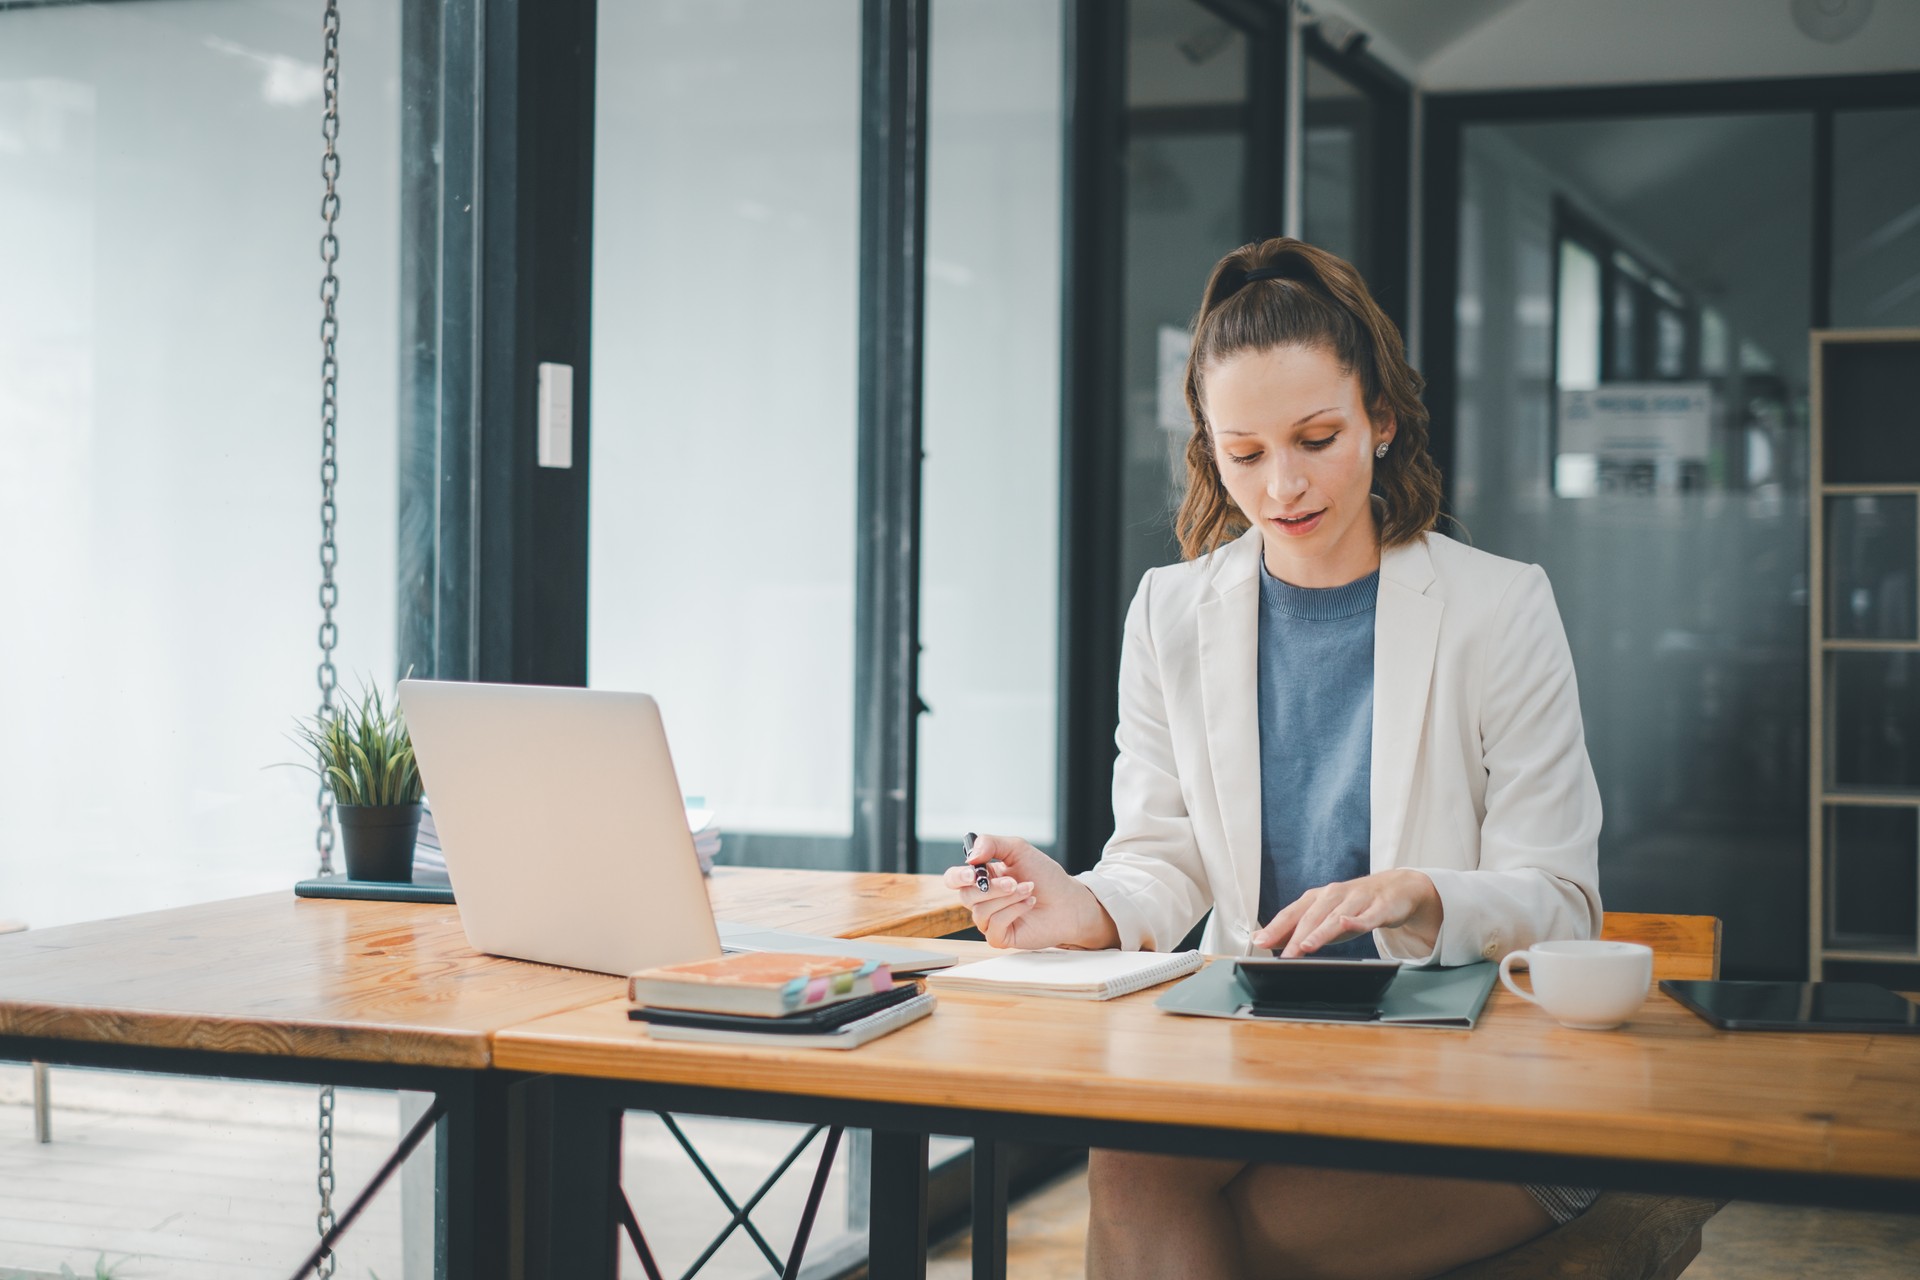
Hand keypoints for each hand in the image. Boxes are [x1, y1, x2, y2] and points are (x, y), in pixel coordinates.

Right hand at [941, 833, 1119, 950]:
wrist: (1068, 901)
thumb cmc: (1045, 876)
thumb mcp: (1018, 849)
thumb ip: (991, 844)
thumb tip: (970, 856)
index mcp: (982, 877)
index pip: (954, 878)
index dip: (958, 876)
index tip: (973, 872)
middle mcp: (983, 899)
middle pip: (965, 895)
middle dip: (991, 888)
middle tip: (1013, 882)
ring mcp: (990, 920)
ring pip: (981, 911)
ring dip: (1008, 898)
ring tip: (1029, 889)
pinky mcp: (1000, 937)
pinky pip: (994, 926)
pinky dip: (1014, 911)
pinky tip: (1029, 903)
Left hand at [1251, 869, 1441, 956]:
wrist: (1396, 889)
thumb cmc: (1354, 907)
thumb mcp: (1323, 916)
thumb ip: (1295, 928)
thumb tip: (1263, 939)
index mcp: (1317, 898)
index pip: (1292, 913)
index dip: (1276, 927)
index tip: (1260, 942)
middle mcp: (1334, 895)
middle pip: (1311, 917)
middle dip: (1295, 936)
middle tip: (1283, 955)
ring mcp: (1357, 900)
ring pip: (1336, 917)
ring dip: (1320, 932)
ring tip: (1305, 945)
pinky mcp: (1379, 907)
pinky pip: (1367, 916)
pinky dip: (1356, 921)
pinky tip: (1347, 924)